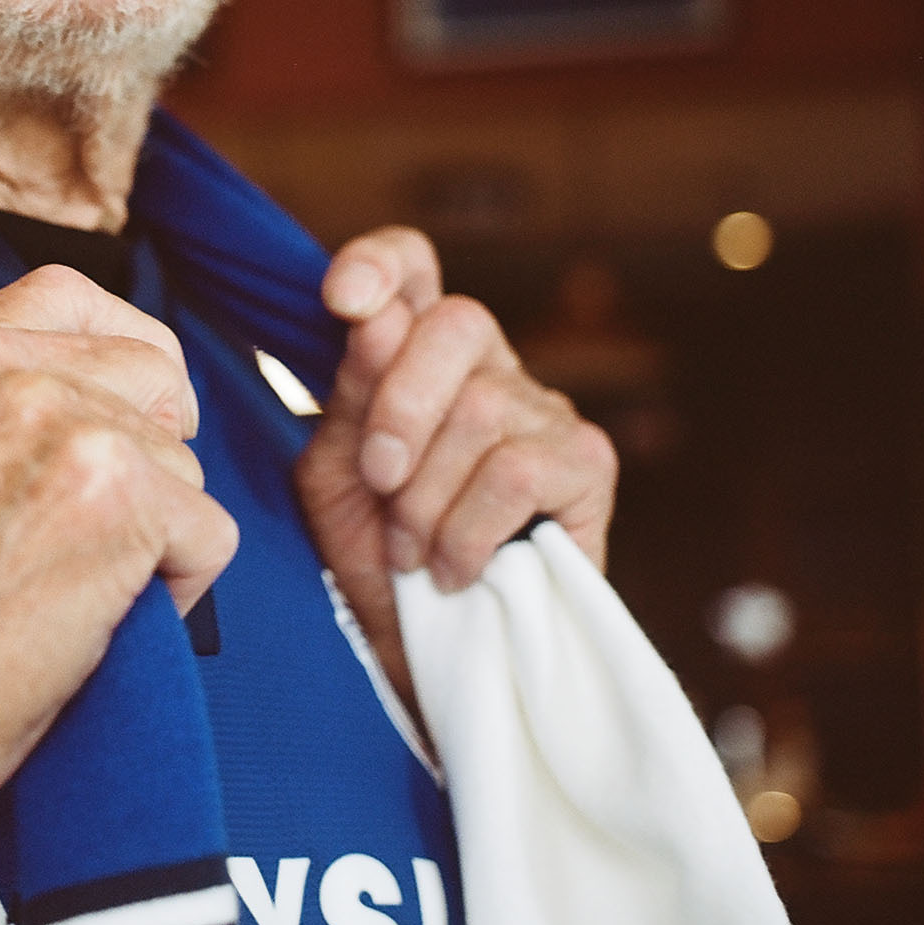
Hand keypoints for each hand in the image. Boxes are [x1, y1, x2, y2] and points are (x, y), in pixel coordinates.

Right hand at [0, 267, 239, 924]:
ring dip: (155, 533)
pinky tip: (98, 627)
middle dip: (150, 454)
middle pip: (152, 370)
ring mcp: (50, 415)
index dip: (111, 375)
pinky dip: (179, 593)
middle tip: (94, 534)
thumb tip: (74, 406)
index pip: (69, 300)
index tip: (106, 432)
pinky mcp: (110, 489)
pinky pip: (209, 530)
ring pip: (183, 458)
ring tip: (71, 596)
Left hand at [293, 227, 616, 718]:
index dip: (382, 262)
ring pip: (481, 409)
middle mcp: (489, 366)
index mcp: (416, 354)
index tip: (341, 301)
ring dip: (425, 498)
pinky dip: (468, 530)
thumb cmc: (377, 562)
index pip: (414, 265)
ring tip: (413, 552)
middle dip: (398, 406)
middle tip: (377, 483)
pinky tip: (457, 569)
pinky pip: (518, 472)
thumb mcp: (335, 479)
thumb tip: (371, 319)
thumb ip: (349, 398)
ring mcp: (544, 410)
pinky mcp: (588, 465)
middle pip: (456, 322)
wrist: (431, 661)